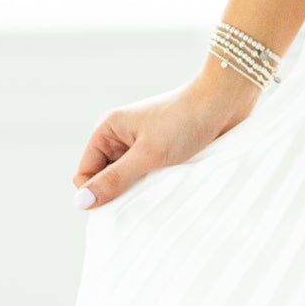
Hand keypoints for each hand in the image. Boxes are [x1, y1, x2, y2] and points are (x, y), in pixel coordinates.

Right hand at [72, 69, 253, 208]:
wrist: (224, 102)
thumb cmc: (185, 122)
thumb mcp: (148, 155)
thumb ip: (115, 179)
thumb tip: (80, 203)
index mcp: (108, 130)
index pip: (85, 173)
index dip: (97, 192)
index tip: (122, 201)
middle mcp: (121, 136)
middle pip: (106, 178)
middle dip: (122, 191)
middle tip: (146, 192)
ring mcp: (142, 144)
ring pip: (130, 179)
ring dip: (142, 188)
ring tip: (162, 184)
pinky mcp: (162, 151)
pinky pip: (149, 176)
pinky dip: (157, 183)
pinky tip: (171, 183)